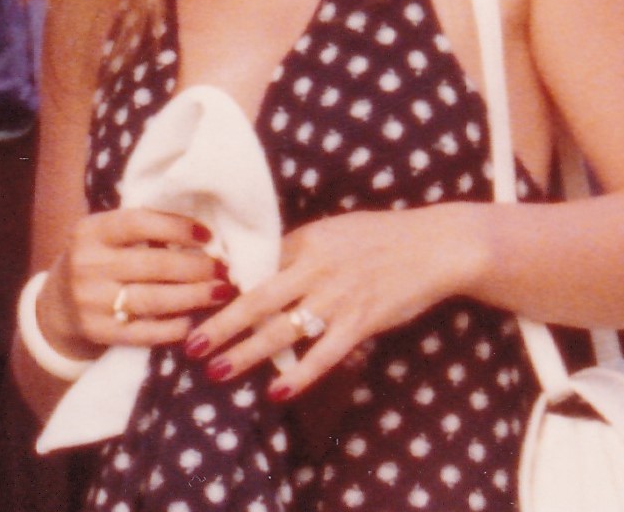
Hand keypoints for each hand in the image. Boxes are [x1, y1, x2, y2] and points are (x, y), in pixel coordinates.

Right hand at [44, 204, 229, 353]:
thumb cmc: (95, 262)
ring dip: (195, 297)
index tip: (207, 236)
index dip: (177, 228)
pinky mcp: (99, 331)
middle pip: (154, 265)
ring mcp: (91, 301)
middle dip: (197, 268)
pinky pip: (147, 331)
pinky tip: (194, 320)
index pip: (139, 223)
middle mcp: (87, 264)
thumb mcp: (103, 237)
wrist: (57, 307)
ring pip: (155, 299)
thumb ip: (139, 230)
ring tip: (220, 293)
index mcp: (90, 231)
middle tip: (223, 270)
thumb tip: (200, 233)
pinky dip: (175, 326)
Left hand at [185, 203, 486, 399]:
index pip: (254, 267)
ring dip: (246, 353)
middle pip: (256, 300)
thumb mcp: (331, 232)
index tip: (191, 302)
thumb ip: (297, 250)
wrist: (434, 246)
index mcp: (304, 241)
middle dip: (220, 325)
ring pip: (282, 331)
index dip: (221, 288)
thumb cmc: (379, 238)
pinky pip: (323, 354)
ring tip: (217, 372)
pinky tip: (276, 391)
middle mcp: (315, 268)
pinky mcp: (361, 322)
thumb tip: (258, 269)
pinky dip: (298, 374)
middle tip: (189, 345)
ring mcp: (338, 297)